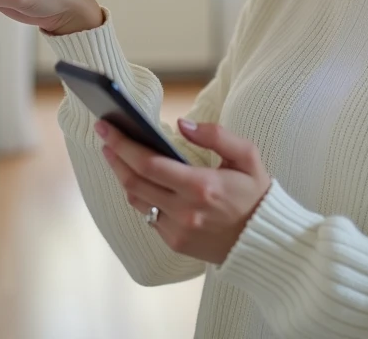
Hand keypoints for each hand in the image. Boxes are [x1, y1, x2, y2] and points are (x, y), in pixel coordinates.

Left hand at [96, 118, 271, 265]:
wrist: (263, 240)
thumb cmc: (255, 193)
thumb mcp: (247, 156)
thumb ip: (216, 135)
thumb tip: (182, 124)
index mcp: (202, 185)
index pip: (149, 164)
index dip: (123, 145)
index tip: (107, 128)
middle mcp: (185, 210)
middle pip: (134, 182)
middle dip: (114, 156)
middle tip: (104, 135)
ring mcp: (177, 230)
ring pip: (136, 200)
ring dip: (123, 176)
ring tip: (116, 155)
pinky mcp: (174, 242)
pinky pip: (149, 216)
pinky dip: (141, 196)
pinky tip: (139, 180)